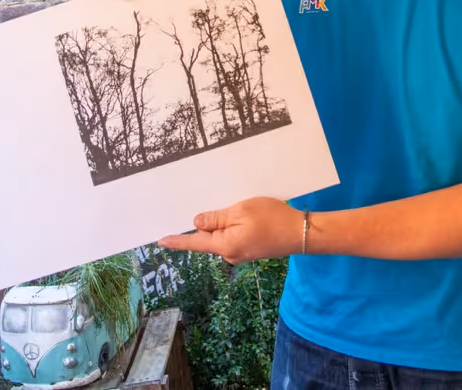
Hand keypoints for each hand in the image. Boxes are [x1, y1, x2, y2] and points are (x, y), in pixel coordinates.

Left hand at [158, 197, 302, 263]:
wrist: (301, 233)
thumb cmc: (272, 218)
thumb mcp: (241, 211)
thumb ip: (216, 218)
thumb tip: (196, 223)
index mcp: (225, 245)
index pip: (194, 243)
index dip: (177, 241)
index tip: (160, 240)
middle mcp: (230, 254)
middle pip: (208, 239)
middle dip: (202, 226)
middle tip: (196, 209)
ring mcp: (241, 254)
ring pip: (222, 237)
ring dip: (220, 224)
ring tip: (226, 207)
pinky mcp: (250, 250)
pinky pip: (232, 238)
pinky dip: (230, 227)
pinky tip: (239, 216)